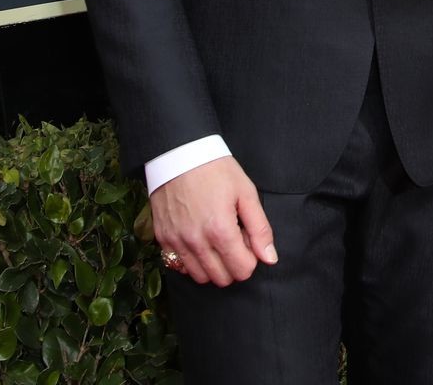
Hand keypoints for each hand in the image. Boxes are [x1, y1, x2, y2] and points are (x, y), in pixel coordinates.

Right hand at [150, 156, 278, 286]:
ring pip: (200, 277)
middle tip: (233, 239)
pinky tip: (199, 242)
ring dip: (213, 266)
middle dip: (233, 264)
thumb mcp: (246, 193)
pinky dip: (192, 261)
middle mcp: (196, 241)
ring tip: (216, 241)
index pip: (242, 270)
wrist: (179, 153)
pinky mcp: (163, 239)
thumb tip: (270, 259)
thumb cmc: (216, 170)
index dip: (251, 258)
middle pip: (222, 278)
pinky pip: (179, 266)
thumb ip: (260, 229)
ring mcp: (176, 242)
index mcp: (220, 230)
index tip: (247, 240)